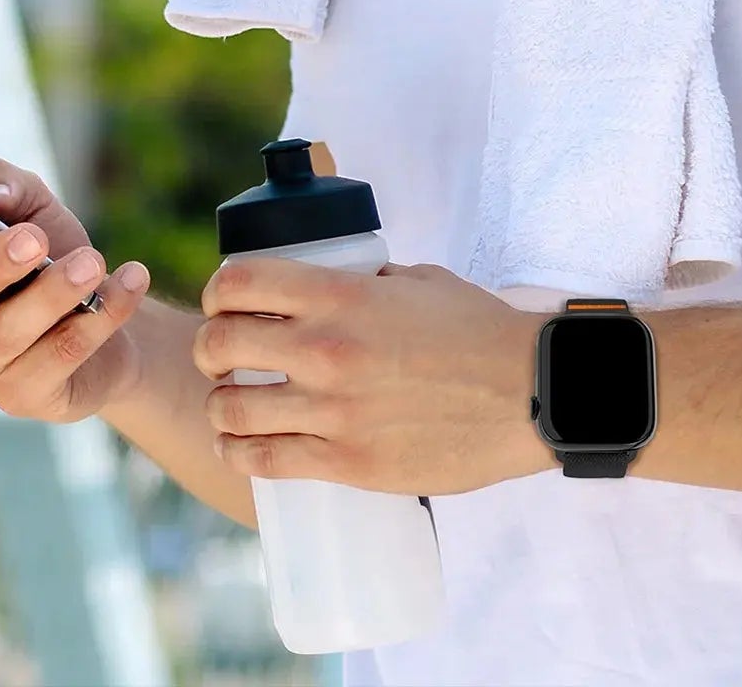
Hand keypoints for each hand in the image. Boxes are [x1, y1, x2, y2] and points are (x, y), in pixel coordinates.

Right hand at [0, 159, 151, 423]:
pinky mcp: (24, 396)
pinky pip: (60, 357)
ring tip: (93, 262)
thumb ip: (8, 188)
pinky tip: (131, 281)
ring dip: (54, 293)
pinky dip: (101, 315)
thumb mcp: (36, 209)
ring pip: (7, 333)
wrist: (108, 313)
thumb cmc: (53, 257)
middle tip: (36, 239)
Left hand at [194, 258, 551, 495]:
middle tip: (226, 353)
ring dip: (222, 402)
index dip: (221, 290)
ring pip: (229, 408)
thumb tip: (334, 289)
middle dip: (212, 347)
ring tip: (234, 400)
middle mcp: (326, 350)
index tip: (227, 301)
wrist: (529, 392)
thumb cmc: (480, 331)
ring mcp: (333, 411)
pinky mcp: (346, 461)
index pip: (240, 283)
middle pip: (219, 344)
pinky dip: (237, 450)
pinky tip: (238, 442)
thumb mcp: (420, 281)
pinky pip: (263, 459)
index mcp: (343, 296)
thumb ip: (369, 282)